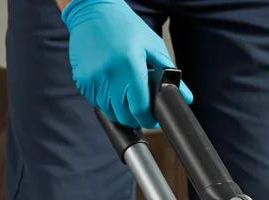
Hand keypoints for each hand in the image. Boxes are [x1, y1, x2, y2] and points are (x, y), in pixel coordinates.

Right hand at [61, 0, 192, 128]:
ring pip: (110, 112)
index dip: (149, 120)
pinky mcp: (82, 81)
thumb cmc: (125, 26)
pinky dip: (106, 100)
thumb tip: (186, 97)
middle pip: (125, 117)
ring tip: (126, 94)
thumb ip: (169, 73)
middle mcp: (110, 77)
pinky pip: (97, 102)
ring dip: (120, 110)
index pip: (140, 110)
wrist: (92, 9)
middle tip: (140, 106)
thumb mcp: (152, 45)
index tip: (152, 117)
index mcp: (130, 68)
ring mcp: (93, 80)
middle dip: (135, 116)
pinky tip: (111, 85)